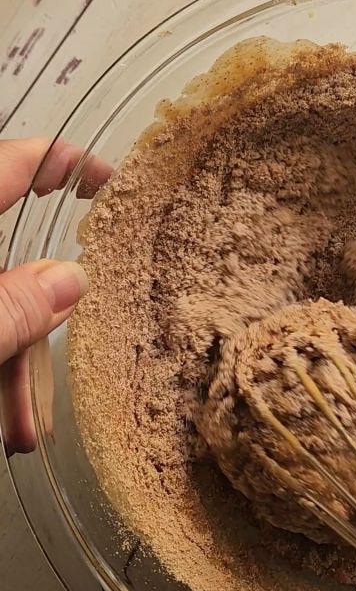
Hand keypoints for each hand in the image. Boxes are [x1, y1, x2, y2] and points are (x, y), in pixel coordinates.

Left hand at [0, 137, 110, 453]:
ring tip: (25, 428)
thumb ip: (10, 310)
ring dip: (13, 367)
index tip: (110, 179)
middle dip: (39, 319)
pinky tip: (8, 427)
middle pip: (9, 261)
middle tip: (82, 340)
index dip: (64, 162)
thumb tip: (72, 281)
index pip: (15, 163)